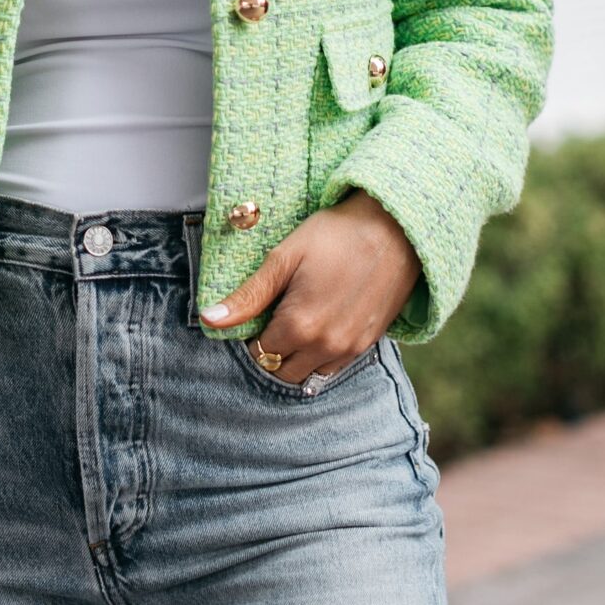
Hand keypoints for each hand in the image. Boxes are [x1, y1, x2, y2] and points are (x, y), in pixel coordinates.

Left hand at [199, 190, 423, 380]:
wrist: (395, 229)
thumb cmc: (336, 235)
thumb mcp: (285, 257)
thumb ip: (248, 296)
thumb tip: (209, 319)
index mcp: (299, 326)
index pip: (259, 353)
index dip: (252, 335)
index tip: (259, 313)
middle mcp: (324, 347)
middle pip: (281, 371)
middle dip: (272, 352)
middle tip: (275, 318)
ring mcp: (349, 349)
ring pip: (308, 375)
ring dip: (296, 358)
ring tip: (298, 321)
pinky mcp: (368, 344)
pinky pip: (334, 368)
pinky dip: (320, 356)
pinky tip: (322, 325)